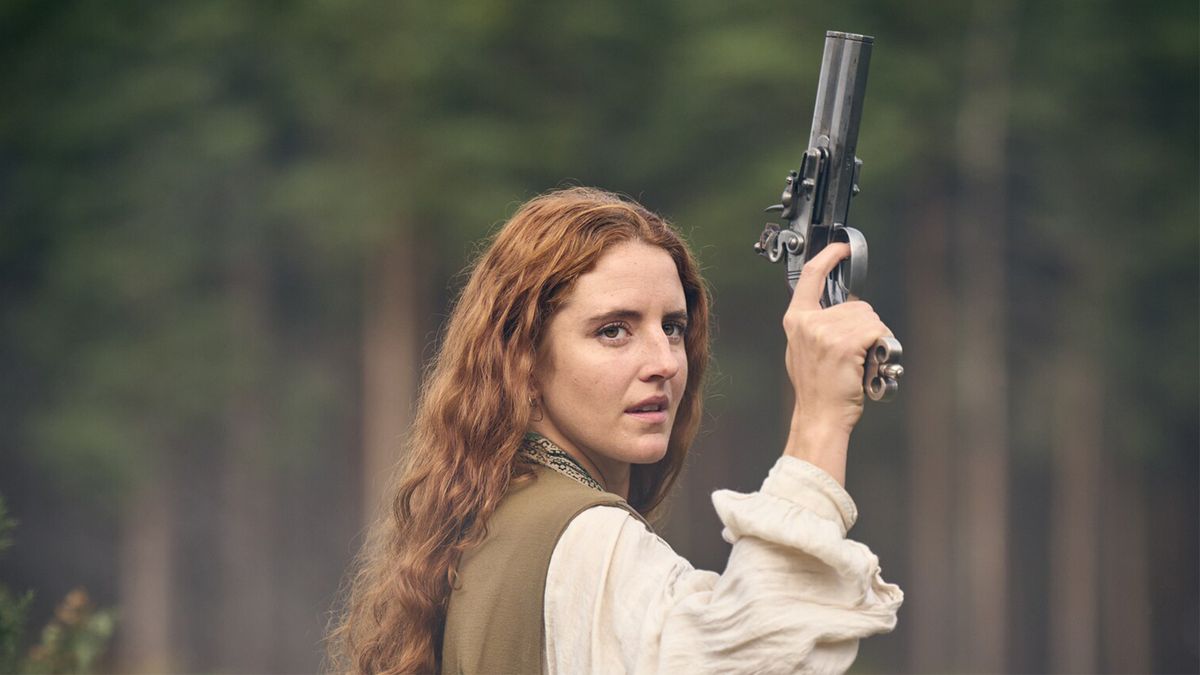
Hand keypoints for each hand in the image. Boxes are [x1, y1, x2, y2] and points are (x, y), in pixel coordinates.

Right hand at [781, 243, 891, 484]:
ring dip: (874, 338)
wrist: (820, 416)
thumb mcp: (804, 349)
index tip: (842, 247)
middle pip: (856, 304)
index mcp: (796, 320)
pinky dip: (880, 347)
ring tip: (859, 362)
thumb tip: (837, 311)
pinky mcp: (845, 343)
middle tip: (854, 355)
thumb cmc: (817, 388)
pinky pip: (877, 331)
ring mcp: (826, 332)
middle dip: (864, 326)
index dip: (829, 257)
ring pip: (870, 318)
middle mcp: (809, 322)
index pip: (812, 277)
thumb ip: (815, 326)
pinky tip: (867, 363)